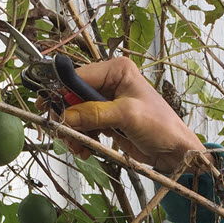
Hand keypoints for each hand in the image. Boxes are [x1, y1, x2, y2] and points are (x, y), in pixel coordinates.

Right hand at [59, 57, 210, 174]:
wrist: (175, 152)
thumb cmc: (161, 127)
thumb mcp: (127, 116)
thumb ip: (95, 114)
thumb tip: (66, 115)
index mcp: (117, 70)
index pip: (79, 76)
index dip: (61, 93)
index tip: (48, 109)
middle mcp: (110, 82)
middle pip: (73, 96)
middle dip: (68, 117)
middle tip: (64, 135)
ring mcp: (107, 102)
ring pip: (76, 114)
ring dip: (73, 131)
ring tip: (79, 147)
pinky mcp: (107, 119)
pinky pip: (84, 126)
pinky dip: (81, 138)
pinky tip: (86, 149)